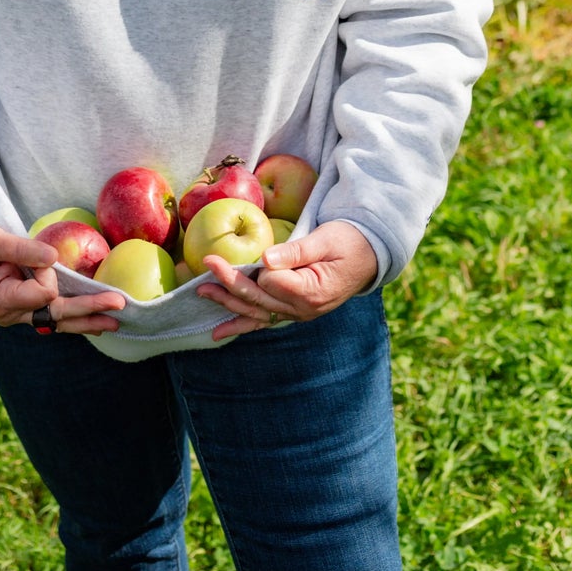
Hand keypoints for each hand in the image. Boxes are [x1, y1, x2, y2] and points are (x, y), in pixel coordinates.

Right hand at [0, 220, 124, 334]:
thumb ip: (21, 249)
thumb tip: (54, 257)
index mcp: (0, 300)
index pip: (40, 293)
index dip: (47, 273)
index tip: (39, 256)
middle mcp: (10, 314)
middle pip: (56, 315)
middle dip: (89, 310)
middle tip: (119, 306)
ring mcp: (16, 314)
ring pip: (57, 321)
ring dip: (86, 321)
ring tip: (114, 322)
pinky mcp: (21, 307)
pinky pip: (50, 315)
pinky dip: (72, 318)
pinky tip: (92, 322)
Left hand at [195, 220, 377, 342]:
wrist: (368, 256)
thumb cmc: (348, 241)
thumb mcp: (326, 239)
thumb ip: (297, 251)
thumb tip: (266, 259)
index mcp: (312, 291)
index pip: (272, 282)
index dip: (257, 268)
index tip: (245, 253)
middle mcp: (303, 310)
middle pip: (259, 299)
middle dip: (231, 282)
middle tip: (208, 264)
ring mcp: (297, 314)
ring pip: (257, 312)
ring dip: (229, 303)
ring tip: (203, 292)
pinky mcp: (292, 312)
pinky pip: (263, 320)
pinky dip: (241, 325)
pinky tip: (218, 331)